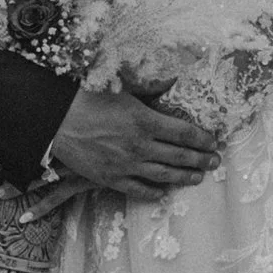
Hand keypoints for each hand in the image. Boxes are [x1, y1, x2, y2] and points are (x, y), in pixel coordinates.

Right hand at [46, 85, 223, 197]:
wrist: (57, 121)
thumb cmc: (89, 99)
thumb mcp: (124, 89)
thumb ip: (151, 89)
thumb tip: (173, 80)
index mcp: (146, 120)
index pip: (185, 132)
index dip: (203, 139)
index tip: (213, 141)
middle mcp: (140, 145)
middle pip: (180, 156)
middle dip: (201, 160)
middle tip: (216, 162)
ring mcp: (127, 164)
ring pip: (164, 175)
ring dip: (185, 177)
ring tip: (199, 178)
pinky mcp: (111, 178)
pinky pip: (138, 189)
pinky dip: (154, 192)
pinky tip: (164, 193)